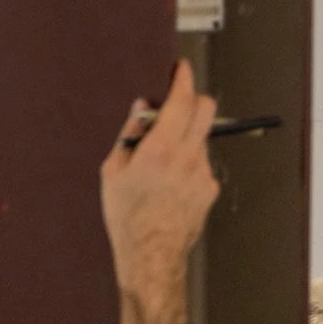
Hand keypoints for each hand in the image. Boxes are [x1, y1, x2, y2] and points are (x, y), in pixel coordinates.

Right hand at [100, 58, 219, 323]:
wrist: (151, 255)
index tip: (180, 68)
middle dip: (192, 100)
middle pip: (206, 109)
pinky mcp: (210, 188)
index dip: (182, 78)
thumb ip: (129, 134)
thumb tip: (141, 111)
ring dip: (185, 136)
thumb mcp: (112, 170)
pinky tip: (166, 183)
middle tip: (173, 106)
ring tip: (158, 160)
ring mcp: (204, 172)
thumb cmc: (126, 216)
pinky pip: (200, 163)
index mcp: (162, 148)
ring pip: (201, 137)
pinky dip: (186, 162)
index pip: (182, 100)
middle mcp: (189, 156)